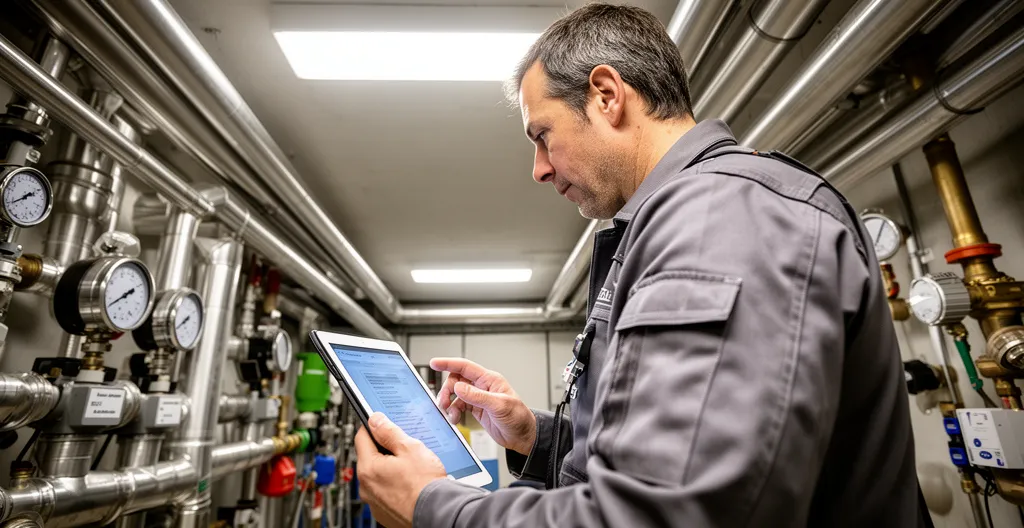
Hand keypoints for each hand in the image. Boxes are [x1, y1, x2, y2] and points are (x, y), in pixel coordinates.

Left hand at [354, 412, 446, 527]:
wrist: (438, 513)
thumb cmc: (425, 485)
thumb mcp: (410, 448)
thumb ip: (389, 432)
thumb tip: (375, 420)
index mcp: (368, 469)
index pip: (361, 437)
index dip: (372, 427)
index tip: (381, 424)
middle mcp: (366, 488)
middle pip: (370, 458)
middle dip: (385, 450)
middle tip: (404, 449)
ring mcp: (374, 502)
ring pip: (378, 477)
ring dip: (390, 470)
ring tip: (411, 469)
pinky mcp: (385, 513)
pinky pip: (385, 493)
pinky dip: (395, 487)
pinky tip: (411, 484)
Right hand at [430, 357, 536, 454]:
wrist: (522, 437)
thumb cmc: (518, 418)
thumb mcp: (499, 406)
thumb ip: (478, 396)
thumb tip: (458, 387)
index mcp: (489, 380)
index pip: (465, 367)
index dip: (448, 363)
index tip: (434, 363)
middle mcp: (482, 386)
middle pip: (456, 380)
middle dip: (447, 390)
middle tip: (443, 403)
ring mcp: (478, 398)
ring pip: (456, 394)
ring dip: (449, 403)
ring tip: (451, 415)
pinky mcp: (476, 409)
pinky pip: (458, 406)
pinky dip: (453, 412)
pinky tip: (455, 419)